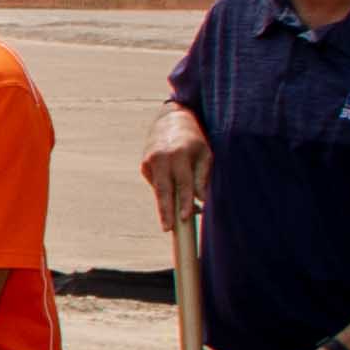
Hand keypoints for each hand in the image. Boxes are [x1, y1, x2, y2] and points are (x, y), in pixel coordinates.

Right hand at [136, 105, 211, 234]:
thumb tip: (200, 200)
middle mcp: (161, 158)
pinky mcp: (144, 165)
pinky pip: (156, 183)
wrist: (171, 120)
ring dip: (167, 204)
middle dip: (165, 211)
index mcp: (178, 155)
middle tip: (167, 228)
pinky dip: (165, 189)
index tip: (185, 217)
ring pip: (158, 189)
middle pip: (163, 190)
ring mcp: (149, 162)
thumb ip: (202, 177)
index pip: (183, 183)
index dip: (184, 201)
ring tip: (175, 217)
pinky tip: (172, 184)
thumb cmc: (193, 140)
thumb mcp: (205, 154)